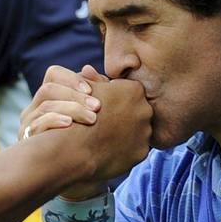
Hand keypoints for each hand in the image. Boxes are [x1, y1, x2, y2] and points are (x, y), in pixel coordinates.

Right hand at [19, 65, 108, 139]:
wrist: (74, 178)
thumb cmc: (85, 141)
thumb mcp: (91, 115)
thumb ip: (94, 93)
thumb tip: (89, 68)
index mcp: (50, 98)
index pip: (53, 74)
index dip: (72, 78)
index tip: (91, 90)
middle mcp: (35, 108)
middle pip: (49, 89)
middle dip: (75, 96)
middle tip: (97, 107)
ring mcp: (29, 125)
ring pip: (45, 106)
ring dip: (71, 109)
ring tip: (92, 119)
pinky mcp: (26, 142)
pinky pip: (36, 125)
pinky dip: (54, 122)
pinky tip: (70, 125)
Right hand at [47, 76, 150, 199]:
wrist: (75, 149)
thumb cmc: (77, 115)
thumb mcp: (85, 91)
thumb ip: (93, 80)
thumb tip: (89, 69)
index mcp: (134, 90)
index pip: (130, 91)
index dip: (115, 97)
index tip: (103, 104)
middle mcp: (145, 109)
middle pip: (137, 109)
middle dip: (124, 114)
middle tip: (106, 121)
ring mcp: (145, 132)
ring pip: (139, 129)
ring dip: (126, 131)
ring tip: (107, 135)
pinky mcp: (142, 152)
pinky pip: (136, 147)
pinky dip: (125, 147)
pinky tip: (110, 148)